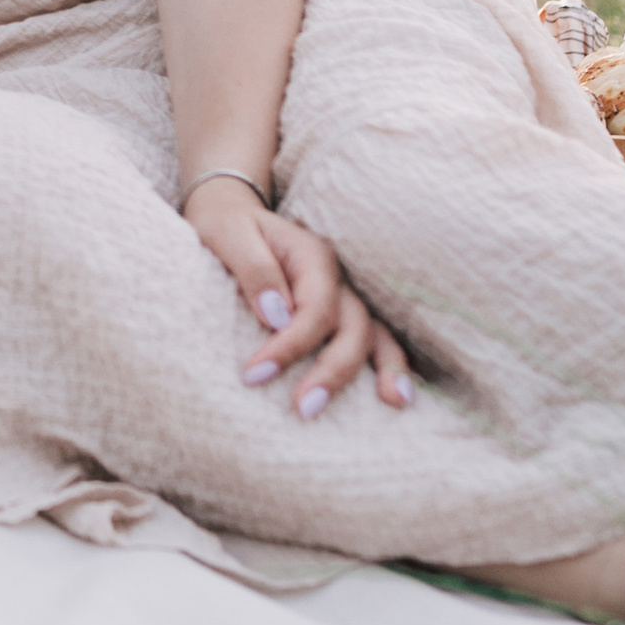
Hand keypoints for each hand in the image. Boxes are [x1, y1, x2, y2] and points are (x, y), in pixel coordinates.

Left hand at [180, 181, 413, 418]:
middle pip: (351, 326)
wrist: (231, 215)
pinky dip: (388, 364)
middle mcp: (336, 278)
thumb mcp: (228, 235)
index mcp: (312, 256)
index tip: (254, 375)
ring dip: (387, 369)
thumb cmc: (226, 227)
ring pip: (375, 333)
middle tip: (304, 409)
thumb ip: (254, 270)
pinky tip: (398, 397)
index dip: (289, 346)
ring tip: (395, 403)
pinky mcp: (340, 314)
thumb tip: (276, 316)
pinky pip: (373, 339)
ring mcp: (344, 296)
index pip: (313, 309)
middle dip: (333, 371)